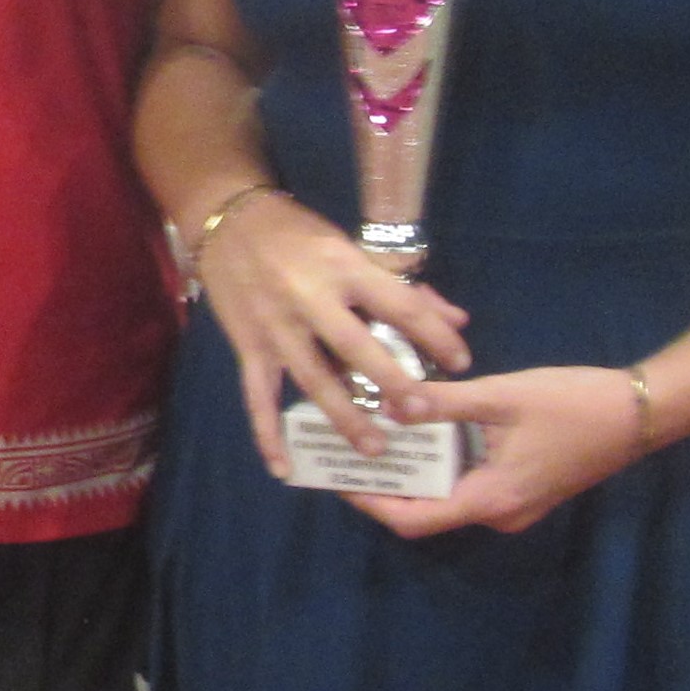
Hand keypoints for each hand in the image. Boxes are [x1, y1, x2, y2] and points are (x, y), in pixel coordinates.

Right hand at [199, 190, 472, 476]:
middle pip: (357, 347)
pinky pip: (258, 397)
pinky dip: (268, 435)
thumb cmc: (299, 233)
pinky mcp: (248, 347)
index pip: (399, 304)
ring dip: (345, 418)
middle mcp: (310, 298)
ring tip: (376, 449)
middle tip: (423, 413)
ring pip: (313, 380)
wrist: (228, 221)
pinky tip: (285, 469)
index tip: (461, 362)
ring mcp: (276, 327)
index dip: (434, 334)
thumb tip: (457, 320)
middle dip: (393, 382)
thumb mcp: (352, 246)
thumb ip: (403, 285)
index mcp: (343, 266)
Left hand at [352, 364, 642, 538]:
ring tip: (378, 441)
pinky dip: (443, 468)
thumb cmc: (574, 402)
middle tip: (350, 453)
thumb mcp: (503, 396)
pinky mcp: (525, 491)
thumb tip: (390, 406)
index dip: (372, 505)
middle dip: (387, 486)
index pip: (414, 521)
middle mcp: (499, 515)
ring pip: (449, 499)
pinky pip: (471, 487)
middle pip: (428, 513)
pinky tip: (424, 437)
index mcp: (491, 499)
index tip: (339, 480)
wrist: (640, 412)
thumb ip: (444, 404)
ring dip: (415, 476)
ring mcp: (515, 507)